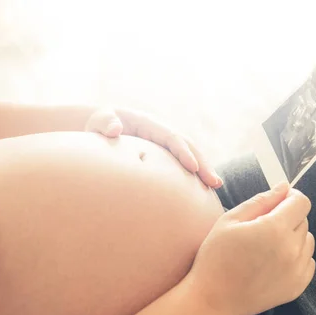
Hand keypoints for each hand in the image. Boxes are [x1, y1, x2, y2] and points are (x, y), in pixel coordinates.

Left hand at [85, 108, 222, 187]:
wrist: (103, 126)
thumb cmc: (100, 124)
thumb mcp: (100, 121)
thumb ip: (106, 123)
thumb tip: (115, 129)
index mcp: (149, 124)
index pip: (171, 137)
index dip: (183, 152)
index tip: (193, 168)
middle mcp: (162, 132)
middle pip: (187, 146)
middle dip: (202, 163)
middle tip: (215, 183)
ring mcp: (164, 143)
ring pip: (189, 155)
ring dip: (203, 170)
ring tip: (215, 187)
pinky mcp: (164, 155)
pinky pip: (181, 163)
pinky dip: (192, 175)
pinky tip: (201, 192)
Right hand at [187, 182, 314, 314]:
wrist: (213, 299)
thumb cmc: (216, 257)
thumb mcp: (230, 220)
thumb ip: (260, 201)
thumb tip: (283, 187)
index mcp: (274, 229)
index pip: (301, 202)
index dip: (290, 197)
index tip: (277, 201)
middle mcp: (292, 249)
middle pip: (303, 220)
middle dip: (287, 217)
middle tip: (261, 227)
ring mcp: (296, 270)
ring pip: (307, 241)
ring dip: (292, 237)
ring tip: (267, 246)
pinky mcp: (297, 286)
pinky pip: (307, 262)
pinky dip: (294, 257)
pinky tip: (272, 262)